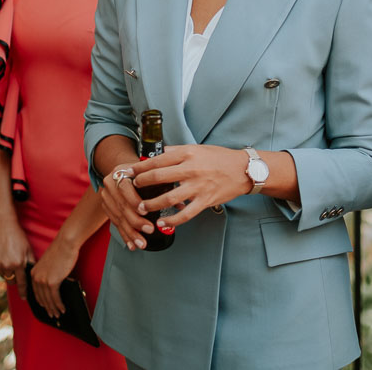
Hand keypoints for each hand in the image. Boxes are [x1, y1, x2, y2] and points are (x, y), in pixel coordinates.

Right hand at [0, 213, 34, 296]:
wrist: (4, 226)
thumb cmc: (18, 237)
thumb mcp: (28, 249)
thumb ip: (30, 263)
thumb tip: (34, 276)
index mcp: (19, 263)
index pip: (22, 283)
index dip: (24, 292)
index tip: (24, 298)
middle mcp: (7, 266)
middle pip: (12, 281)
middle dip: (15, 277)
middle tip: (16, 266)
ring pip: (3, 276)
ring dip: (6, 272)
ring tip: (8, 258)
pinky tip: (0, 259)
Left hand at [30, 235, 79, 317]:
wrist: (65, 243)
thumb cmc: (61, 250)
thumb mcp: (49, 264)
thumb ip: (48, 274)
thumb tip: (53, 286)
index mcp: (33, 272)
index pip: (36, 292)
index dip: (41, 302)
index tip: (46, 307)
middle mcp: (36, 277)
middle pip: (41, 298)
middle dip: (47, 308)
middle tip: (52, 314)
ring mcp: (43, 280)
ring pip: (48, 300)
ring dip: (54, 309)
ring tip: (58, 314)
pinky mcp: (52, 282)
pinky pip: (55, 298)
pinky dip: (59, 305)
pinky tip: (62, 309)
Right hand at [98, 163, 155, 251]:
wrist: (122, 170)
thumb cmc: (141, 172)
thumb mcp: (149, 173)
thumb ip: (163, 186)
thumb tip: (181, 205)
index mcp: (120, 172)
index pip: (124, 188)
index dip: (134, 201)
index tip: (145, 211)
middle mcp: (110, 184)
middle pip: (122, 206)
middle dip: (136, 221)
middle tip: (149, 230)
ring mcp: (106, 197)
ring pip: (118, 217)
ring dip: (131, 233)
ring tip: (142, 243)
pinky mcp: (106, 208)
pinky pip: (115, 223)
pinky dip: (125, 235)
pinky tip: (132, 245)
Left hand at [131, 144, 249, 229]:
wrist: (242, 169)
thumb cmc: (218, 157)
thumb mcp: (197, 148)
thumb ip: (176, 152)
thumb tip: (156, 154)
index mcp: (187, 154)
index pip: (157, 160)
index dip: (140, 167)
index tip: (129, 172)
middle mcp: (191, 169)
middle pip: (159, 177)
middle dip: (142, 184)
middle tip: (133, 188)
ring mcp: (198, 186)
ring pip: (169, 198)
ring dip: (152, 204)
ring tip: (142, 208)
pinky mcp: (205, 201)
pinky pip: (186, 214)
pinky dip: (172, 220)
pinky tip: (162, 223)